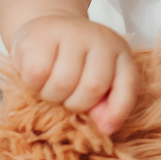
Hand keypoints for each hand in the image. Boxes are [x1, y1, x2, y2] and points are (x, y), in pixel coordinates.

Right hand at [9, 14, 137, 133]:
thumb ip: (105, 103)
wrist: (44, 30)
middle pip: (92, 87)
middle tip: (64, 97)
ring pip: (62, 82)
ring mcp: (71, 32)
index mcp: (120, 52)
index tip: (104, 129)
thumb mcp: (95, 80)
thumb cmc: (73, 63)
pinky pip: (36, 73)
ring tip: (48, 87)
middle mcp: (100, 38)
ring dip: (51, 95)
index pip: (128, 85)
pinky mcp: (41, 34)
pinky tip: (35, 76)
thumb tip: (104, 127)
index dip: (117, 112)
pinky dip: (32, 84)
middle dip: (74, 104)